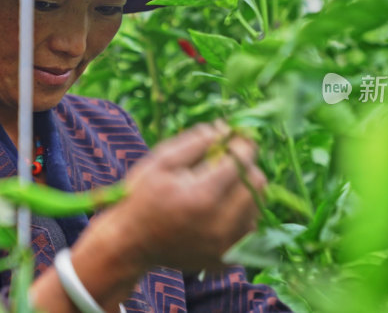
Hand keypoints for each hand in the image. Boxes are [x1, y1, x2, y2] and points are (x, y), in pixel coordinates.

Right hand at [32, 121, 266, 311]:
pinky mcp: (226, 259)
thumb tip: (226, 128)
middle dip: (246, 166)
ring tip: (221, 185)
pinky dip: (241, 215)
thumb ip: (194, 142)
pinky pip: (250, 230)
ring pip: (258, 206)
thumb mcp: (161, 162)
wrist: (129, 244)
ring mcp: (224, 246)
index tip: (235, 136)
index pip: (241, 161)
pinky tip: (220, 209)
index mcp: (201, 196)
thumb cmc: (141, 197)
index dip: (242, 144)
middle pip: (258, 183)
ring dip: (245, 190)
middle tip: (227, 160)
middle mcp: (219, 225)